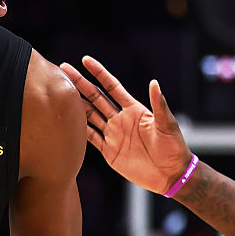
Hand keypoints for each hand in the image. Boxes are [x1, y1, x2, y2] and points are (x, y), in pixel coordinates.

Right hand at [59, 56, 192, 194]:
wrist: (170, 175)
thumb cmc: (173, 147)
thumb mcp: (167, 125)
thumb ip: (159, 105)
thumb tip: (154, 83)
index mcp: (134, 109)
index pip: (112, 87)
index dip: (99, 73)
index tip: (86, 60)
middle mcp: (120, 119)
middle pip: (96, 97)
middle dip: (80, 83)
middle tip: (64, 69)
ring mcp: (113, 134)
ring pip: (90, 115)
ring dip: (76, 104)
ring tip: (61, 93)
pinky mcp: (109, 151)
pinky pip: (90, 137)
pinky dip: (79, 130)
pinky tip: (67, 121)